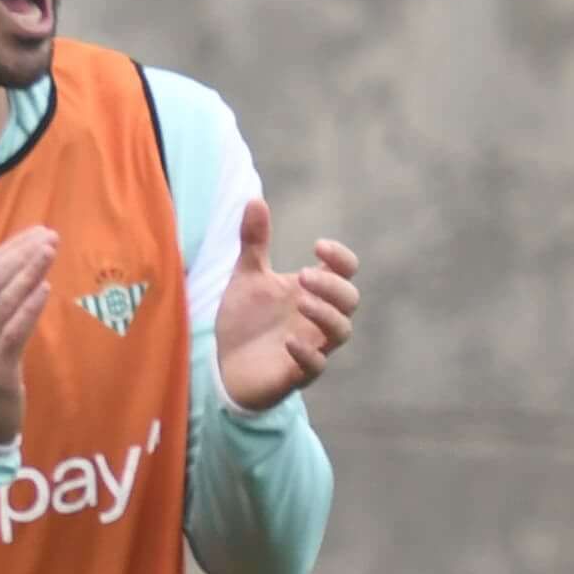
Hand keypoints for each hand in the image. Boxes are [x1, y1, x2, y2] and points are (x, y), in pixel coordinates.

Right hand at [0, 226, 57, 446]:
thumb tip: (24, 270)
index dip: (13, 247)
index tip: (39, 231)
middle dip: (23, 254)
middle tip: (50, 236)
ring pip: (2, 300)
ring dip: (28, 272)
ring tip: (49, 252)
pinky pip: (12, 331)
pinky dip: (28, 308)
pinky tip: (45, 289)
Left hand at [212, 200, 363, 411]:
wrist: (223, 365)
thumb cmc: (245, 320)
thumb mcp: (247, 276)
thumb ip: (254, 242)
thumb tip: (254, 199)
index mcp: (312, 291)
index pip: (345, 271)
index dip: (340, 257)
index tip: (317, 246)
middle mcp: (318, 318)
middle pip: (350, 300)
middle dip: (333, 286)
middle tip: (304, 275)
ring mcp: (311, 346)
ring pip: (341, 332)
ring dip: (326, 314)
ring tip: (301, 301)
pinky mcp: (296, 374)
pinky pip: (315, 367)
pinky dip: (307, 353)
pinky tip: (288, 340)